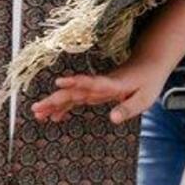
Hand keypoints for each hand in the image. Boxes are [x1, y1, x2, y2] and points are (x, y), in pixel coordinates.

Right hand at [29, 61, 166, 124]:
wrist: (147, 65)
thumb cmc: (148, 82)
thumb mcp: (144, 99)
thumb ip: (128, 108)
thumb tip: (112, 119)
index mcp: (111, 85)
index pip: (91, 83)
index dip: (76, 82)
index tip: (60, 83)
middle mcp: (99, 85)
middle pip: (74, 92)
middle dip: (54, 99)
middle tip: (37, 109)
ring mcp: (95, 88)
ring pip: (71, 95)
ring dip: (54, 104)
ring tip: (38, 115)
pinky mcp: (94, 91)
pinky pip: (76, 100)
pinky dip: (65, 108)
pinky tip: (54, 117)